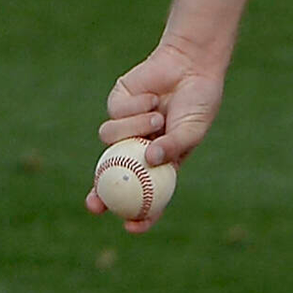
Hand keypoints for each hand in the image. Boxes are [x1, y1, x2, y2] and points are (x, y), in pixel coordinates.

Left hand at [86, 40, 224, 232]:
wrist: (190, 66)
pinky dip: (134, 108)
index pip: (147, 196)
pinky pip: (114, 116)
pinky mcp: (115, 107)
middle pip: (110, 179)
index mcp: (159, 162)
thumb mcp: (192, 130)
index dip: (139, 216)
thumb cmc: (198, 102)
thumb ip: (174, 146)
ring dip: (134, 129)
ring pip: (110, 140)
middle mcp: (136, 148)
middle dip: (98, 195)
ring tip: (157, 114)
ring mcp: (124, 129)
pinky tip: (151, 97)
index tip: (131, 226)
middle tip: (94, 204)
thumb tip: (149, 160)